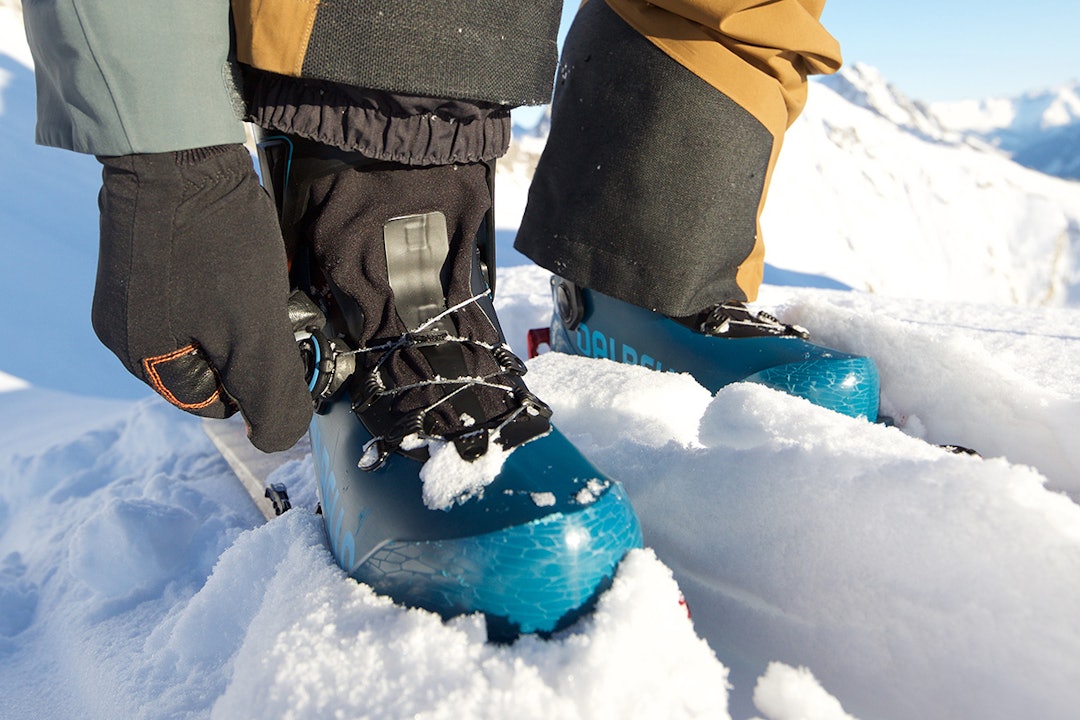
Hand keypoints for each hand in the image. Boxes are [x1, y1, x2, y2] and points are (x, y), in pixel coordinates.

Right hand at [93, 145, 312, 451]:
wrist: (176, 145)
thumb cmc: (213, 242)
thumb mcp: (255, 332)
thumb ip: (270, 394)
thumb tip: (274, 441)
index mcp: (143, 359)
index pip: (217, 403)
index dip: (261, 381)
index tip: (285, 345)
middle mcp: (127, 330)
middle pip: (214, 363)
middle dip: (253, 341)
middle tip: (279, 308)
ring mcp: (134, 291)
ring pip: (211, 325)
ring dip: (246, 311)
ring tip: (266, 278)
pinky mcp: (148, 256)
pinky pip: (199, 290)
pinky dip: (230, 283)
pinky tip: (247, 258)